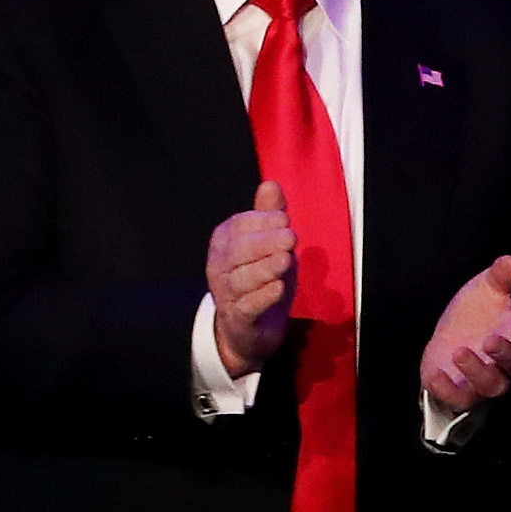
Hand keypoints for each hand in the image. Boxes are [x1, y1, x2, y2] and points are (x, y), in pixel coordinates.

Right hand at [207, 185, 296, 377]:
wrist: (249, 328)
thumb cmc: (262, 276)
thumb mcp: (269, 243)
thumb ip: (269, 215)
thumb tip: (270, 183)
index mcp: (225, 244)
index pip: (237, 226)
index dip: (260, 221)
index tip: (284, 218)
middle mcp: (220, 268)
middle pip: (237, 252)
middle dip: (264, 242)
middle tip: (291, 236)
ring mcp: (226, 295)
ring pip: (241, 280)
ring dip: (264, 268)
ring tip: (286, 259)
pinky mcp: (238, 319)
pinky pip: (247, 307)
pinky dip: (262, 297)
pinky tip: (278, 288)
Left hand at [421, 255, 510, 407]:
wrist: (447, 336)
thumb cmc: (476, 312)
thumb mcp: (485, 289)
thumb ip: (500, 278)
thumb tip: (510, 260)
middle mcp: (510, 362)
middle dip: (506, 354)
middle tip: (489, 340)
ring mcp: (487, 379)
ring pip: (495, 385)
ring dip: (479, 371)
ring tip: (459, 352)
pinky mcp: (463, 393)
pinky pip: (461, 400)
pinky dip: (448, 390)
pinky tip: (436, 373)